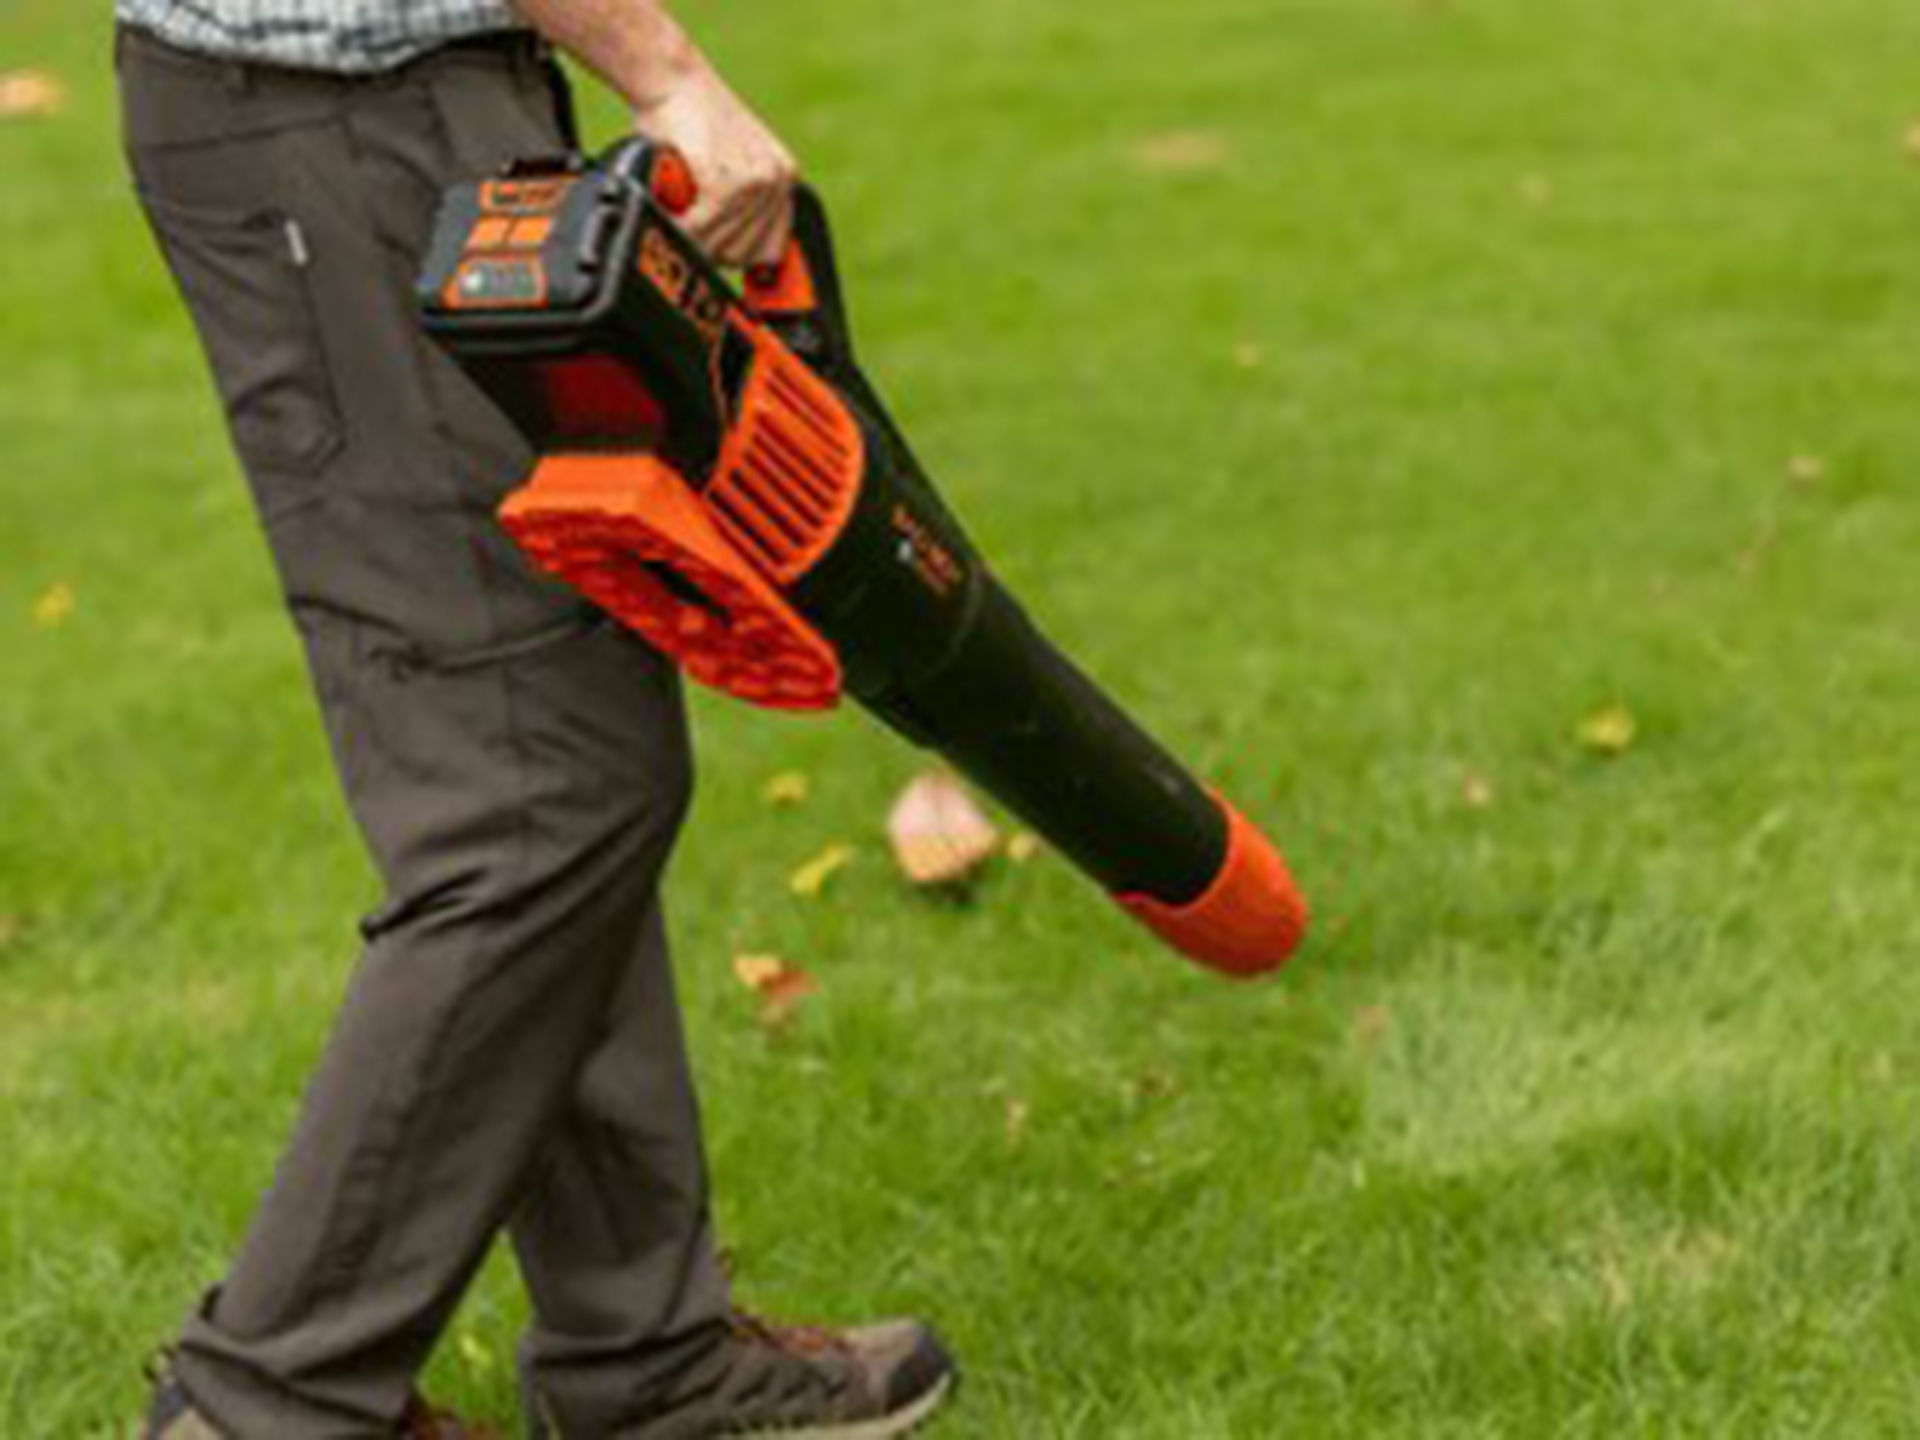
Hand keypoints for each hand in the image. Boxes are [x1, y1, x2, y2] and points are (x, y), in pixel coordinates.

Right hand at [634, 65, 795, 268]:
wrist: (672, 78)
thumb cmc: (691, 118)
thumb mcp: (732, 158)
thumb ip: (742, 201)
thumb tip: (735, 256)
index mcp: (783, 176)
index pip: (773, 247)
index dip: (744, 260)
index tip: (726, 267)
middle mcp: (776, 180)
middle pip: (744, 254)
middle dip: (711, 247)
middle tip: (688, 224)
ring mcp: (753, 184)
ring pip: (720, 247)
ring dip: (692, 237)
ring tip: (678, 210)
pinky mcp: (725, 184)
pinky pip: (698, 231)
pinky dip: (677, 227)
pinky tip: (670, 210)